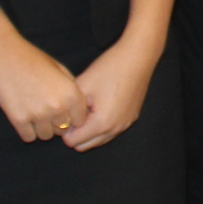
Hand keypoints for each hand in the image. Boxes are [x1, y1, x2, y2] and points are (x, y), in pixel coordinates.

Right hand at [0, 38, 86, 142]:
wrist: (4, 55)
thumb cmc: (33, 59)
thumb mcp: (60, 70)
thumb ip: (71, 90)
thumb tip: (77, 109)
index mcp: (71, 94)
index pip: (80, 120)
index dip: (73, 118)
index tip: (65, 113)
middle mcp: (57, 106)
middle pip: (63, 130)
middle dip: (57, 123)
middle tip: (47, 112)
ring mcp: (38, 115)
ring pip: (46, 136)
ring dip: (42, 128)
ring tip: (35, 113)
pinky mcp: (18, 119)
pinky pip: (28, 137)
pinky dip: (27, 131)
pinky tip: (25, 117)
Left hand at [64, 35, 159, 150]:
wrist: (138, 57)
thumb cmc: (109, 69)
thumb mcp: (82, 86)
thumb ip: (69, 108)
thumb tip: (64, 120)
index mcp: (101, 123)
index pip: (72, 142)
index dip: (65, 129)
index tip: (66, 113)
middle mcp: (115, 129)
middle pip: (85, 146)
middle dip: (76, 134)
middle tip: (74, 113)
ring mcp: (125, 125)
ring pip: (99, 140)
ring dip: (89, 131)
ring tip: (87, 109)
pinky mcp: (131, 118)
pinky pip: (111, 131)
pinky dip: (102, 126)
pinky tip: (101, 105)